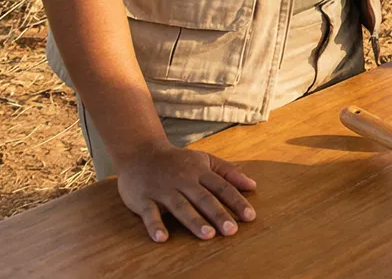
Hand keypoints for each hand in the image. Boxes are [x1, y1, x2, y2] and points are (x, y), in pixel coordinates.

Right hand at [115, 142, 257, 242]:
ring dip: (194, 221)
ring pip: (181, 206)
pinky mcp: (143, 199)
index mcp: (200, 171)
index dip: (237, 201)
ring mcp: (163, 190)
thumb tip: (253, 185)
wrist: (138, 153)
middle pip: (203, 198)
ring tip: (208, 235)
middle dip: (218, 214)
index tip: (250, 216)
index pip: (222, 187)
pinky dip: (155, 226)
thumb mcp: (204, 160)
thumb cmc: (177, 161)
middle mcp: (183, 180)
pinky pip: (149, 214)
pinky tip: (163, 238)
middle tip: (232, 230)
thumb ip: (229, 172)